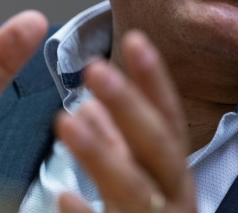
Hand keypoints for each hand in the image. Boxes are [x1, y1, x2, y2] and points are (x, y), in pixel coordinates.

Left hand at [55, 30, 195, 212]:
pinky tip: (61, 198)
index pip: (169, 119)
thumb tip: (92, 101)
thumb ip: (118, 144)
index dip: (154, 80)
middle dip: (130, 106)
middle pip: (159, 146)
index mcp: (176, 173)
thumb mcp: (138, 179)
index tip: (135, 40)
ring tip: (67, 120)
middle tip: (94, 70)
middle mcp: (175, 197)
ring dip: (103, 152)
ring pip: (135, 188)